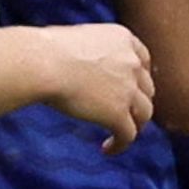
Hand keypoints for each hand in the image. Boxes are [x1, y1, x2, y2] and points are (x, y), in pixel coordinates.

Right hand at [35, 22, 155, 151]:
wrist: (42, 62)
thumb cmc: (45, 51)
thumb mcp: (78, 41)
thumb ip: (90, 53)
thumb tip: (79, 67)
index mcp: (123, 39)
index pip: (143, 61)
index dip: (139, 78)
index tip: (130, 90)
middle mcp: (131, 62)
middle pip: (146, 88)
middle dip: (137, 102)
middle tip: (123, 115)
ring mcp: (128, 88)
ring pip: (144, 113)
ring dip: (134, 125)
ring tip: (118, 135)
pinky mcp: (118, 112)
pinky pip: (128, 135)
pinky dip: (120, 144)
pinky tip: (106, 149)